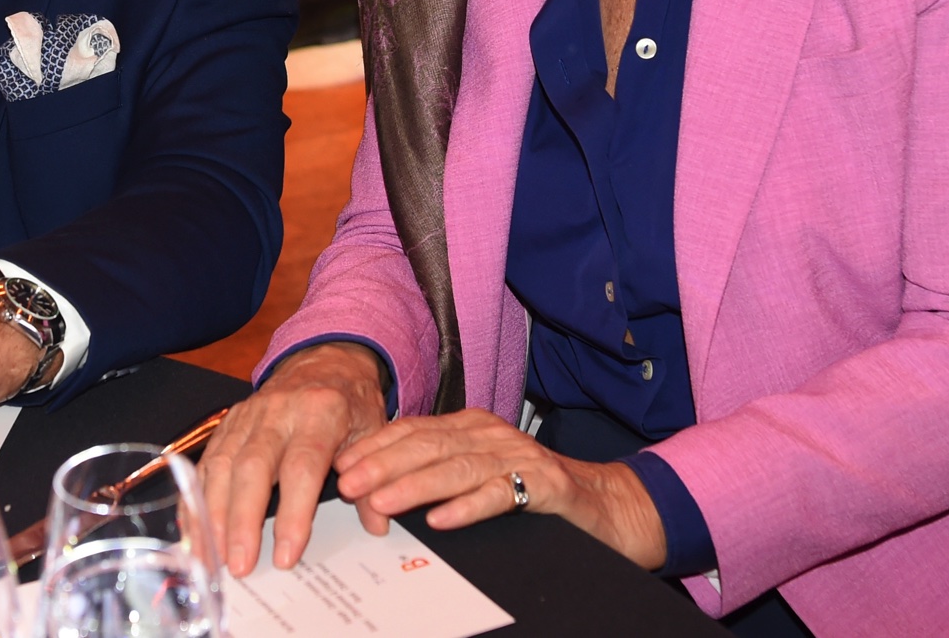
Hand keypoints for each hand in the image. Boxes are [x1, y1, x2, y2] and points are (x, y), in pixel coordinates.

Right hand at [197, 341, 387, 576]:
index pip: (303, 466)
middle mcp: (279, 411)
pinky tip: (196, 529)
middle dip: (243, 519)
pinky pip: (208, 461)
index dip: (293, 513)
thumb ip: (372, 480)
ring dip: (214, 513)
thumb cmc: (350, 403)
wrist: (326, 361)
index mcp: (320, 412)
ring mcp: (249, 415)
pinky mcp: (228, 423)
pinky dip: (197, 496)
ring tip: (215, 556)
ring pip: (224, 464)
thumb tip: (376, 525)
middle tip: (240, 564)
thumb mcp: (372, 433)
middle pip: (253, 466)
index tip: (286, 555)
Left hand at [334, 409, 668, 570]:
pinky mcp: (547, 485)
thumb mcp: (480, 476)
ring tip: (381, 502)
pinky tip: (443, 520)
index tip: (341, 465)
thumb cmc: (534, 493)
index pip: (413, 431)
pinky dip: (469, 506)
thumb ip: (439, 474)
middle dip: (383, 464)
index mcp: (471, 428)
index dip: (375, 446)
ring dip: (415, 485)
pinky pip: (502, 494)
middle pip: (429, 445)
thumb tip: (375, 490)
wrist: (608, 506)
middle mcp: (491, 435)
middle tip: (347, 484)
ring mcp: (520, 457)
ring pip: (458, 468)